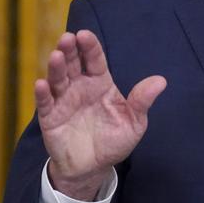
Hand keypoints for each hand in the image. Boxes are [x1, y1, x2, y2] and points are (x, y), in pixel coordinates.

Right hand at [34, 30, 166, 200]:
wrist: (93, 167)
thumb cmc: (115, 140)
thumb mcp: (134, 122)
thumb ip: (142, 101)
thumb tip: (161, 81)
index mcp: (101, 83)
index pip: (95, 60)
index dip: (90, 47)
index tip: (85, 34)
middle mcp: (81, 87)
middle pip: (74, 63)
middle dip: (70, 49)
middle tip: (67, 37)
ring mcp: (64, 101)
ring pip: (58, 79)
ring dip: (56, 67)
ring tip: (56, 56)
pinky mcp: (50, 118)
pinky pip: (46, 103)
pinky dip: (43, 93)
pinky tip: (41, 84)